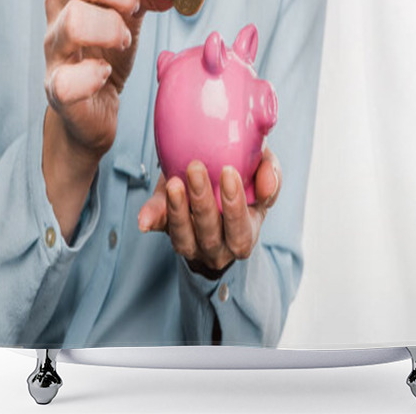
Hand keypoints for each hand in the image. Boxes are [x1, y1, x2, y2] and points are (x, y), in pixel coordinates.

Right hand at [42, 0, 180, 241]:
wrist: (91, 113)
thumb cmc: (116, 55)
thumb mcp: (137, 12)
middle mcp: (61, 9)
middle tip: (150, 8)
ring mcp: (55, 50)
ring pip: (72, 17)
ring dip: (112, 26)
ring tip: (128, 42)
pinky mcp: (60, 90)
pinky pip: (68, 77)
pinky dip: (93, 73)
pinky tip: (109, 78)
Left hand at [137, 142, 281, 275]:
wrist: (217, 180)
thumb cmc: (245, 178)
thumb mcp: (263, 174)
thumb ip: (271, 174)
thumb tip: (267, 183)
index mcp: (245, 234)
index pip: (240, 230)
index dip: (234, 205)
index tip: (228, 172)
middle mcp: (218, 247)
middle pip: (209, 234)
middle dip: (202, 202)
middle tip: (196, 168)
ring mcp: (191, 242)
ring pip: (183, 236)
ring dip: (177, 210)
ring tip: (174, 182)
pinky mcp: (168, 228)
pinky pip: (159, 227)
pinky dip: (152, 220)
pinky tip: (144, 218)